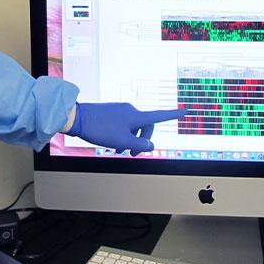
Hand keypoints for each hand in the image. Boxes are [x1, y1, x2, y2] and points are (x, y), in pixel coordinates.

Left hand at [66, 102, 186, 155]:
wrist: (79, 118)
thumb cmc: (100, 129)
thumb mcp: (122, 142)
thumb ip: (140, 145)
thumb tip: (151, 146)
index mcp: (136, 116)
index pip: (159, 116)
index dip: (173, 115)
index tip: (184, 111)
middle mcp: (130, 111)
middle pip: (144, 127)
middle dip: (140, 141)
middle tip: (131, 153)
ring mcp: (120, 111)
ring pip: (131, 128)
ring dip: (128, 140)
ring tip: (117, 150)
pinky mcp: (111, 112)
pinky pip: (122, 125)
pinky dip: (120, 135)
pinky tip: (110, 144)